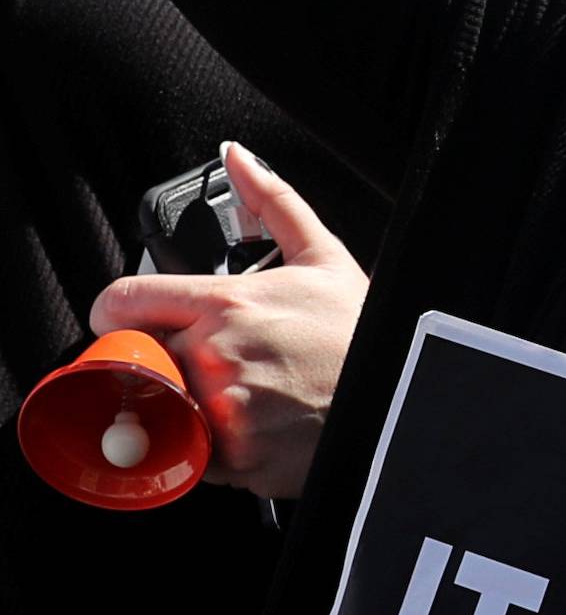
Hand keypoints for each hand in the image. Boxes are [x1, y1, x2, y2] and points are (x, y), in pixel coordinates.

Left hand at [89, 143, 368, 499]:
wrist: (402, 398)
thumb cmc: (360, 332)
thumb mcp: (322, 255)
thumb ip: (272, 201)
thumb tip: (237, 157)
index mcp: (226, 303)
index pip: (122, 303)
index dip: (115, 314)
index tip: (125, 325)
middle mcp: (216, 356)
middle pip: (140, 359)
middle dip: (162, 362)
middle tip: (202, 365)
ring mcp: (222, 410)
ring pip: (162, 408)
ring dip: (183, 407)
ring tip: (232, 400)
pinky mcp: (235, 457)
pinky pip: (189, 456)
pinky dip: (207, 449)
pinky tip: (246, 431)